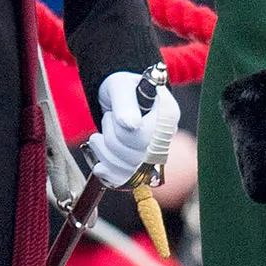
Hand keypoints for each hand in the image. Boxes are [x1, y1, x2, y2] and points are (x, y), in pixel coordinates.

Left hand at [87, 70, 179, 187]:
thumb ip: (125, 103)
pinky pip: (126, 178)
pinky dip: (108, 172)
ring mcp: (153, 152)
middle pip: (136, 155)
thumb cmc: (121, 87)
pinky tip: (99, 164)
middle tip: (108, 120)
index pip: (144, 137)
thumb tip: (131, 126)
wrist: (116, 95)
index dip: (120, 132)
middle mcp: (164, 136)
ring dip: (105, 152)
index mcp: (166, 115)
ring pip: (129, 169)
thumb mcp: (120, 86)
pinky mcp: (140, 163)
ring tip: (100, 135)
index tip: (112, 115)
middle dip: (111, 138)